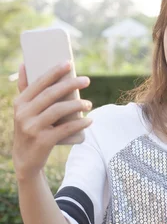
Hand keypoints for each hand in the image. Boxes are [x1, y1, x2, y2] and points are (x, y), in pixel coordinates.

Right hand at [12, 61, 92, 181]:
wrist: (25, 159)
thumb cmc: (29, 128)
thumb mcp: (23, 110)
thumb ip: (24, 88)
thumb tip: (24, 63)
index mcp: (20, 103)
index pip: (39, 83)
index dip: (54, 72)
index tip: (69, 63)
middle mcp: (23, 114)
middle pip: (51, 94)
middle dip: (71, 84)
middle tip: (87, 80)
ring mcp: (32, 128)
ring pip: (58, 110)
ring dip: (77, 105)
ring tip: (89, 104)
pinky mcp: (43, 141)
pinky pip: (65, 128)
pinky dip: (79, 123)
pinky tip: (89, 120)